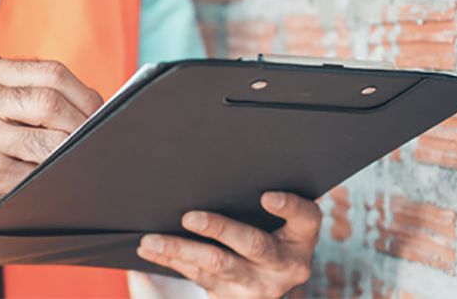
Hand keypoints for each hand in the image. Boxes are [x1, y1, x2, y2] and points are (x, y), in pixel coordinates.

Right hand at [0, 59, 102, 236]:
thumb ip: (38, 95)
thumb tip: (98, 107)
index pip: (51, 72)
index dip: (84, 94)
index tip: (99, 112)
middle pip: (51, 103)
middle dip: (82, 124)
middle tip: (94, 137)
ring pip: (50, 141)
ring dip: (71, 151)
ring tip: (75, 156)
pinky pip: (40, 172)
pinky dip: (55, 175)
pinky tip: (52, 175)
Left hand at [137, 192, 322, 298]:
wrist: (263, 282)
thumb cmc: (266, 231)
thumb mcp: (276, 221)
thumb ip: (256, 200)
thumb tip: (211, 170)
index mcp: (302, 238)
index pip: (305, 218)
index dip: (289, 207)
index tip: (267, 196)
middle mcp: (285, 265)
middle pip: (253, 244)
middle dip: (219, 229)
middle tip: (190, 218)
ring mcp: (259, 286)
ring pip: (217, 265)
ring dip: (179, 250)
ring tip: (152, 240)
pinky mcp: (233, 298)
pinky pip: (198, 277)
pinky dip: (171, 261)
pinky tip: (150, 250)